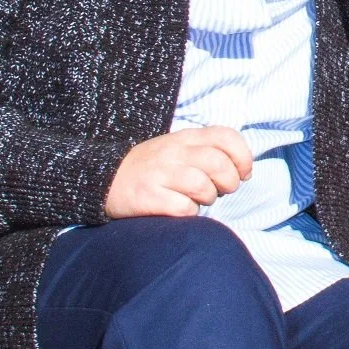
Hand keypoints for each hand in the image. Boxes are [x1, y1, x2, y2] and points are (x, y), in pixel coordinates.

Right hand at [105, 127, 252, 218]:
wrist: (104, 180)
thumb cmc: (152, 169)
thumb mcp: (178, 150)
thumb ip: (208, 152)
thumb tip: (242, 172)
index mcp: (185, 137)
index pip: (226, 136)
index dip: (243, 157)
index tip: (243, 173)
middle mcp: (173, 152)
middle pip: (218, 163)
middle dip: (230, 182)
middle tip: (222, 190)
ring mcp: (159, 173)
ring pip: (202, 186)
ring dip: (208, 198)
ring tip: (198, 199)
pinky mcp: (148, 196)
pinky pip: (183, 208)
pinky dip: (188, 212)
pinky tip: (179, 208)